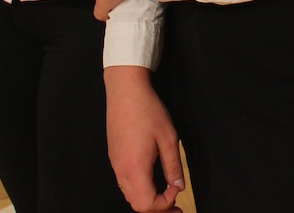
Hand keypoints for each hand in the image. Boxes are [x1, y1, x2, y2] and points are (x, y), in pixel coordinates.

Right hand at [106, 66, 184, 211]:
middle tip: (175, 206)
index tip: (177, 190)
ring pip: (130, 195)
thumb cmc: (147, 111)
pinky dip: (140, 189)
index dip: (164, 205)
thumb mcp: (168, 137)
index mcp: (135, 168)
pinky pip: (125, 183)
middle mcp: (121, 171)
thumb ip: (173, 166)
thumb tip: (178, 186)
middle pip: (136, 204)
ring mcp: (115, 165)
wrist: (125, 92)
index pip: (146, 204)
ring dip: (148, 200)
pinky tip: (152, 181)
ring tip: (166, 195)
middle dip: (157, 208)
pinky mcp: (114, 157)